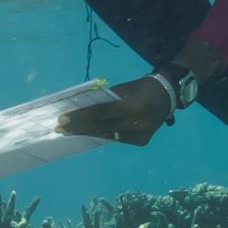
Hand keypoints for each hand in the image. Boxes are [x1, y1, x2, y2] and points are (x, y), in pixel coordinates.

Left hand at [55, 74, 172, 145]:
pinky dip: (102, 134)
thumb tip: (82, 110)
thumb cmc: (140, 87)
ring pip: (108, 135)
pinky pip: (117, 138)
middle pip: (102, 127)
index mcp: (132, 105)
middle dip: (79, 128)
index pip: (100, 113)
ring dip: (87, 133)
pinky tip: (87, 133)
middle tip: (60, 128)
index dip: (80, 118)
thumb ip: (105, 100)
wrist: (167, 94)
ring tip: (69, 132)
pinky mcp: (142, 140)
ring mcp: (141, 133)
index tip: (62, 120)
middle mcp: (137, 122)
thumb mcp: (123, 89)